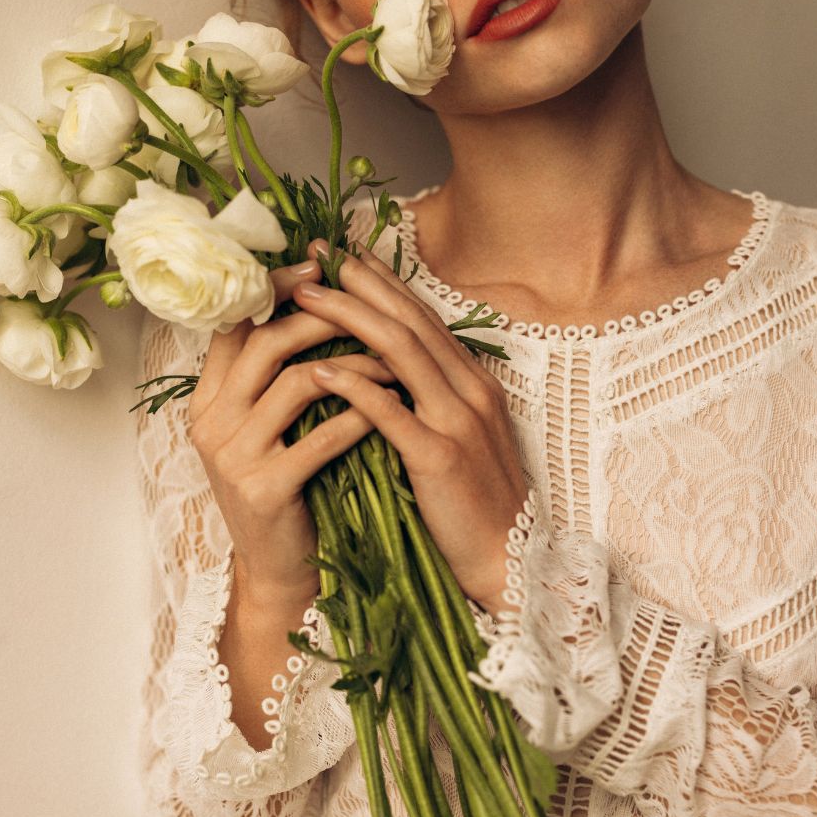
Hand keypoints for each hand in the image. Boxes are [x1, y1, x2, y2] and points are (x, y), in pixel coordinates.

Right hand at [187, 255, 397, 622]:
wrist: (282, 572)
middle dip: (321, 316)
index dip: (276, 291)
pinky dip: (361, 416)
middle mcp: (210, 422)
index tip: (320, 268)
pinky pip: (321, 436)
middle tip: (368, 306)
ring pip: (295, 383)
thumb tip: (315, 304)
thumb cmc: (289, 490)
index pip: (235, 326)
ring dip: (354, 364)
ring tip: (395, 359)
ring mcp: (233, 457)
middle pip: (264, 344)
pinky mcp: (264, 489)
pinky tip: (392, 408)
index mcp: (208, 400)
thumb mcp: (269, 429)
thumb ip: (276, 376)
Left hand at [293, 237, 529, 617]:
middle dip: (360, 283)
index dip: (382, 282)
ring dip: (349, 317)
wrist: (509, 560)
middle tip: (316, 256)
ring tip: (306, 299)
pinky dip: (354, 386)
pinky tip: (318, 371)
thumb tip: (387, 369)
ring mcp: (457, 420)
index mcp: (474, 382)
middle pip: (409, 320)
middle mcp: (470, 390)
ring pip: (400, 350)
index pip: (422, 317)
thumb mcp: (460, 437)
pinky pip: (391, 412)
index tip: (344, 256)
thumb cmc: (476, 504)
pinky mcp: (440, 457)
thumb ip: (432, 399)